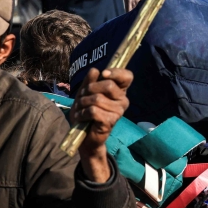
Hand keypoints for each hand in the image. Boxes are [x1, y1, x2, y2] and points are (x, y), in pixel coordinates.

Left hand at [70, 68, 132, 183]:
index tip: (103, 74)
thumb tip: (95, 70)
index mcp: (119, 92)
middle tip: (82, 98)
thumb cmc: (86, 113)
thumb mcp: (84, 94)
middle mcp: (123, 100)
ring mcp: (118, 112)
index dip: (116, 72)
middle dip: (89, 89)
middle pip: (108, 85)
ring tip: (80, 110)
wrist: (84, 136)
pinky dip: (82, 113)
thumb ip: (89, 82)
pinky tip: (81, 118)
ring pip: (97, 98)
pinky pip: (93, 111)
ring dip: (82, 103)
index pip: (127, 76)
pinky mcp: (110, 121)